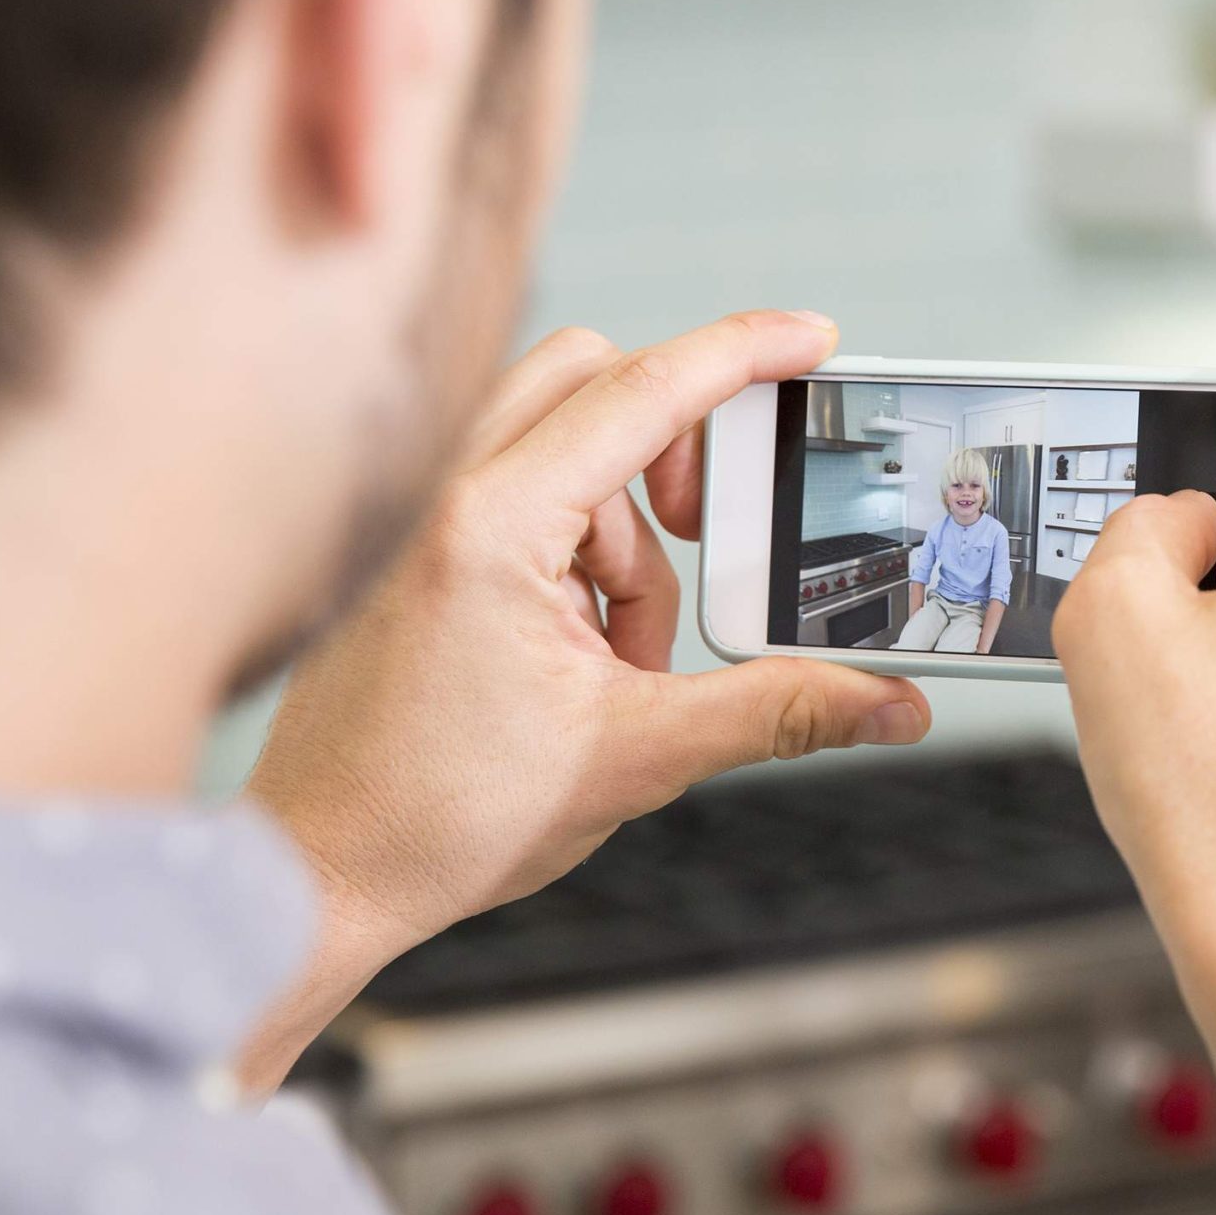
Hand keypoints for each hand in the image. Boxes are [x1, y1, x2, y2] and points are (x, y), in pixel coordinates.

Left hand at [246, 313, 931, 969]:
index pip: (644, 392)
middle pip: (593, 375)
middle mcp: (439, 492)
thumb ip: (779, 710)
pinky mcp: (405, 540)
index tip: (813, 339)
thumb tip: (893, 704)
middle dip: (671, 442)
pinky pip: (514, 483)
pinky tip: (569, 648)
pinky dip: (570, 541)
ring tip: (617, 649)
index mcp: (493, 526)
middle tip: (700, 535)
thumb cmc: (443, 817)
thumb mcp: (638, 756)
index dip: (744, 353)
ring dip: (618, 519)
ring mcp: (412, 511)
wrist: (322, 875)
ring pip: (555, 431)